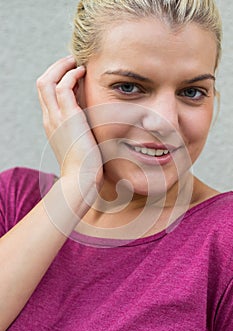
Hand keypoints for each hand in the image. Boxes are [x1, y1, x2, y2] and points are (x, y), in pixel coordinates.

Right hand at [37, 56, 102, 202]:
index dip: (57, 79)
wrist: (81, 179)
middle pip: (43, 83)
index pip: (47, 94)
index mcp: (52, 124)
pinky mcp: (68, 118)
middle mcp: (50, 118)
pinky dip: (71, 75)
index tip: (71, 73)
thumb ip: (80, 128)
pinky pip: (63, 87)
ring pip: (48, 81)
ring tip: (77, 62)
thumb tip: (90, 118)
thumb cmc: (84, 165)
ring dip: (62, 67)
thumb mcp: (79, 143)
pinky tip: (83, 73)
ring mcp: (56, 118)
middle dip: (56, 68)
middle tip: (71, 61)